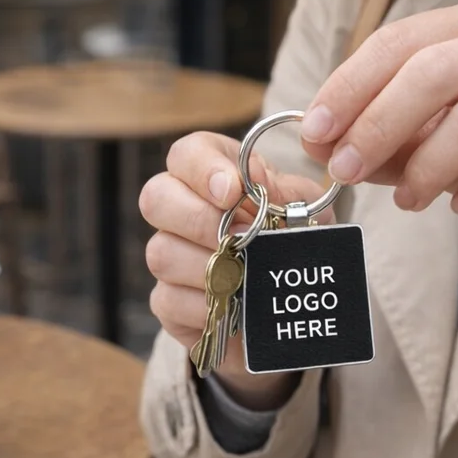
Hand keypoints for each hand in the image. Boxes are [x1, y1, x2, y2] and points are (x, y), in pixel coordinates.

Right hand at [140, 131, 334, 408]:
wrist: (289, 290)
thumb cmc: (291, 233)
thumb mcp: (302, 209)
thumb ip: (285, 193)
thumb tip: (258, 184)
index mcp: (212, 172)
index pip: (186, 154)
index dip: (203, 168)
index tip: (232, 192)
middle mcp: (178, 208)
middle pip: (155, 198)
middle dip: (199, 219)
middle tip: (240, 237)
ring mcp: (168, 254)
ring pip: (160, 252)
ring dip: (209, 265)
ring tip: (245, 272)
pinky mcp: (167, 300)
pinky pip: (168, 299)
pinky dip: (205, 304)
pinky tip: (233, 302)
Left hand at [298, 0, 457, 331]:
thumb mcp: (434, 146)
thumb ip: (382, 139)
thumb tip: (317, 142)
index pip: (402, 40)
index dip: (350, 86)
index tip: (314, 132)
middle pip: (434, 71)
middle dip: (377, 125)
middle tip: (344, 171)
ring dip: (425, 167)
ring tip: (408, 201)